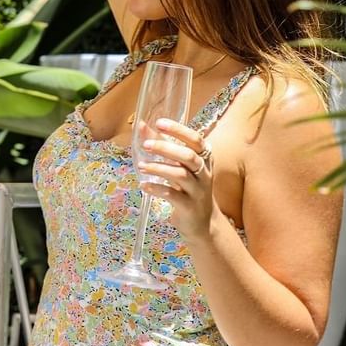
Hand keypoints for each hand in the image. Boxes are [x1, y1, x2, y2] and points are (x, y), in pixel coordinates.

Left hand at [138, 119, 216, 241]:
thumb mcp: (179, 165)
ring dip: (158, 168)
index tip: (159, 123)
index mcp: (204, 158)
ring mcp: (198, 191)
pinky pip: (172, 195)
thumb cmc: (189, 187)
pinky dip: (156, 188)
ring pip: (180, 174)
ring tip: (141, 166)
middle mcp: (204, 173)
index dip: (178, 130)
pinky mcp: (189, 207)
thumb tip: (141, 125)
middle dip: (166, 148)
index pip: (195, 139)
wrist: (203, 222)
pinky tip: (144, 185)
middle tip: (146, 145)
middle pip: (188, 156)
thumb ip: (162, 144)